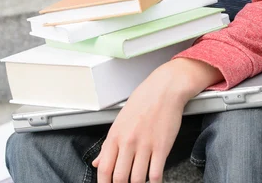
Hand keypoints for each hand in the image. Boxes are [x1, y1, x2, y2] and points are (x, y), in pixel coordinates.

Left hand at [92, 58, 222, 182]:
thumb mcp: (121, 119)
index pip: (104, 169)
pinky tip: (154, 180)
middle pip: (119, 178)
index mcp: (115, 134)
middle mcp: (128, 141)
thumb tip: (97, 162)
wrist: (165, 88)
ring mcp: (145, 145)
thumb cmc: (143, 100)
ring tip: (140, 181)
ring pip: (137, 180)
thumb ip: (108, 144)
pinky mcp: (162, 147)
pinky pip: (156, 175)